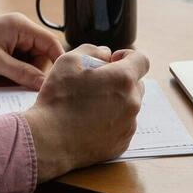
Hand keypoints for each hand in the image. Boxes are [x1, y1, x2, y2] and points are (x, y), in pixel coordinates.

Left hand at [0, 13, 64, 89]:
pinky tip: (10, 80)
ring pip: (33, 60)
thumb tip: (44, 85)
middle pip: (43, 53)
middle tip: (30, 86)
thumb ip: (22, 73)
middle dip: (39, 70)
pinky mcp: (6, 48)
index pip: (51, 42)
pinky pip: (21, 62)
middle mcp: (20, 30)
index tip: (63, 80)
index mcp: (21, 25)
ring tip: (14, 81)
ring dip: (28, 73)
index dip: (59, 61)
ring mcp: (13, 39)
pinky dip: (19, 72)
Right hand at [23, 45, 149, 182]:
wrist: (50, 140)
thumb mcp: (68, 61)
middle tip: (96, 84)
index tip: (112, 61)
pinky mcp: (122, 143)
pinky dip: (112, 120)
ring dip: (116, 100)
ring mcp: (129, 125)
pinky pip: (123, 125)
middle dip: (120, 79)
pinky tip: (91, 122)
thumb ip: (92, 50)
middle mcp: (132, 102)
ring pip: (129, 105)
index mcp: (123, 79)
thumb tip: (105, 54)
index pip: (141, 60)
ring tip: (90, 105)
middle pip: (136, 83)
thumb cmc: (58, 99)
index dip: (127, 56)